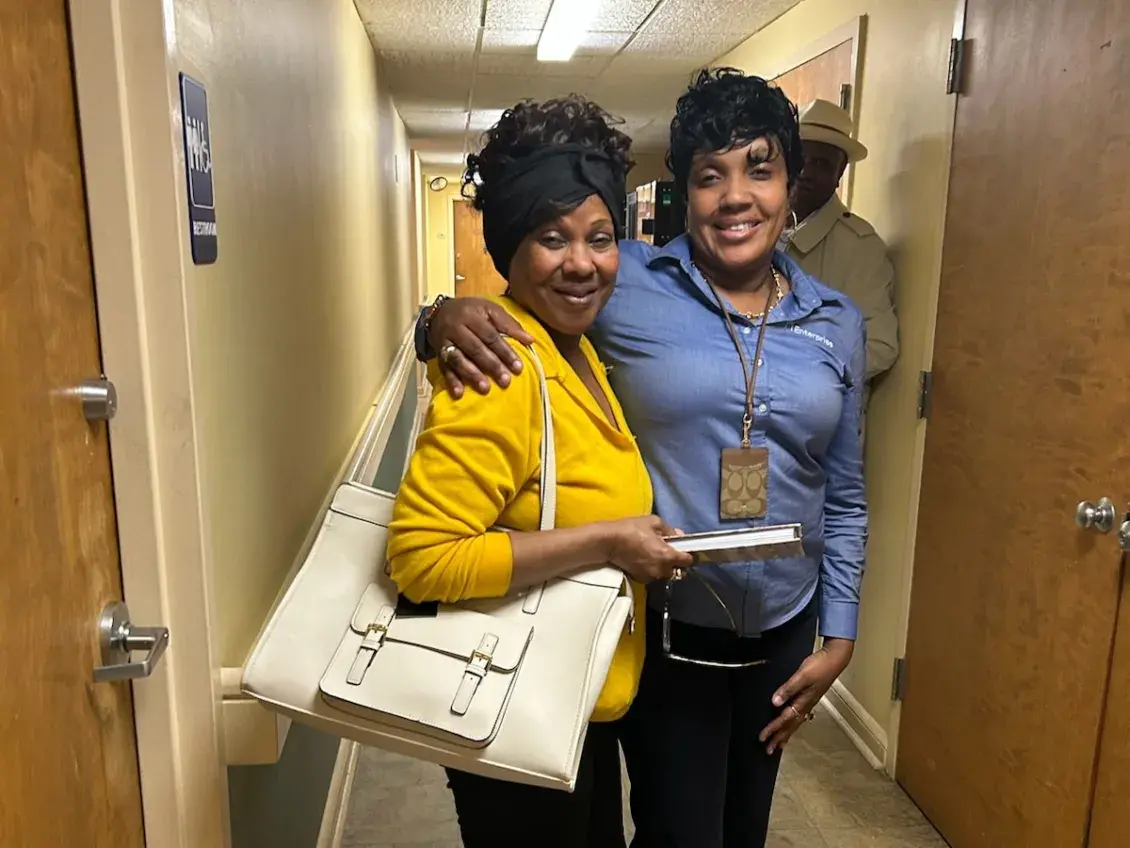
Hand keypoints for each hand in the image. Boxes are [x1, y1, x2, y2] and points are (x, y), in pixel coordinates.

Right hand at [428, 297, 533, 396]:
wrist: (438, 312)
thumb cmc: (471, 311)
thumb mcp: (489, 310)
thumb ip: (509, 324)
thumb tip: (530, 340)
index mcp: (471, 315)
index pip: (490, 336)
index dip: (505, 352)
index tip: (518, 367)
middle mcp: (456, 328)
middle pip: (475, 348)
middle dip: (492, 365)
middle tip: (505, 381)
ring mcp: (444, 342)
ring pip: (459, 359)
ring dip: (472, 375)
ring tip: (485, 388)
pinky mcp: (438, 353)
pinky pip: (444, 368)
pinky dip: (452, 381)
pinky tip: (459, 393)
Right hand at [605, 516, 693, 582]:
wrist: (609, 542)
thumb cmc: (631, 529)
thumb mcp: (653, 522)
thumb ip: (670, 530)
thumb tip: (679, 535)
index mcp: (667, 555)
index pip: (688, 561)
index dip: (687, 554)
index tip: (683, 549)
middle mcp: (661, 569)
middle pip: (677, 569)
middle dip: (674, 561)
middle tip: (665, 550)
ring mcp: (651, 576)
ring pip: (664, 573)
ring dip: (662, 566)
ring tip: (652, 554)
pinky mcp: (641, 579)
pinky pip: (653, 575)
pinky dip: (652, 569)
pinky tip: (644, 559)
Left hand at [759, 638, 854, 754]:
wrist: (835, 658)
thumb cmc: (820, 666)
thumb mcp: (802, 676)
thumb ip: (788, 689)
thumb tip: (775, 702)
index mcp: (804, 701)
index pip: (785, 719)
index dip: (773, 729)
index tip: (763, 738)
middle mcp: (807, 704)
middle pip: (791, 725)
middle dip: (779, 737)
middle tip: (769, 749)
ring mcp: (809, 701)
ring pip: (796, 722)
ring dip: (786, 733)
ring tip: (779, 743)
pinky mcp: (810, 696)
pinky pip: (799, 714)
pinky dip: (793, 722)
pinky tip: (791, 722)